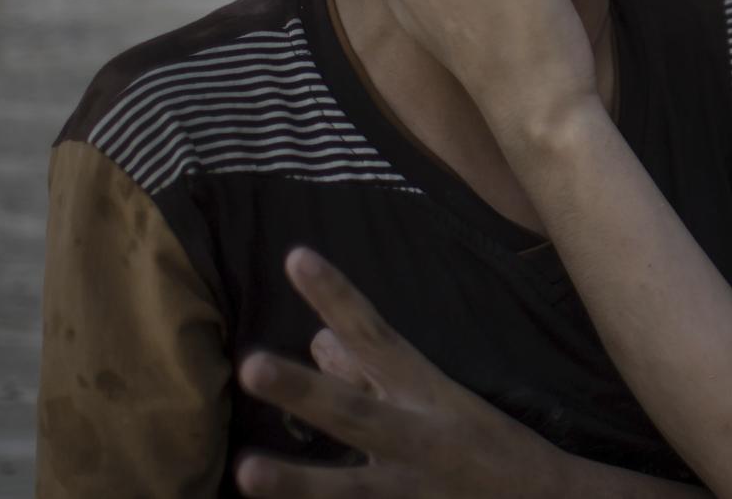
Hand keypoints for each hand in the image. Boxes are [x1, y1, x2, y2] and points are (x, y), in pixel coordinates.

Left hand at [235, 249, 699, 497]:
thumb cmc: (484, 445)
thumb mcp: (435, 399)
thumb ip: (371, 374)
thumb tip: (319, 341)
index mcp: (426, 393)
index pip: (376, 334)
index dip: (337, 296)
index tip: (295, 257)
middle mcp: (417, 438)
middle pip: (355, 412)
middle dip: (305, 393)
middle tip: (252, 367)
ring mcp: (410, 491)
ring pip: (349, 489)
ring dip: (298, 483)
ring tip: (247, 472)